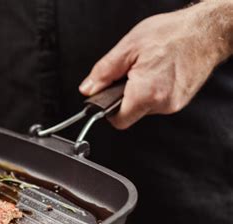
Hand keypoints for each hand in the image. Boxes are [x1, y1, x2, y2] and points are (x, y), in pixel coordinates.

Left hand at [79, 1, 232, 128]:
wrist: (207, 30)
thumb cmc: (173, 34)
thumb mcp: (128, 47)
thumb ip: (104, 72)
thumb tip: (88, 88)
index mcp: (147, 93)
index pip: (119, 121)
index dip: (108, 110)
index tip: (106, 97)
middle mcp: (163, 103)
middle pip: (132, 113)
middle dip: (124, 96)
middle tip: (130, 73)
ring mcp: (174, 104)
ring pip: (144, 107)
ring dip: (140, 92)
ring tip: (147, 68)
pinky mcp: (181, 100)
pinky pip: (158, 101)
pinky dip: (153, 89)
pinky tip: (158, 72)